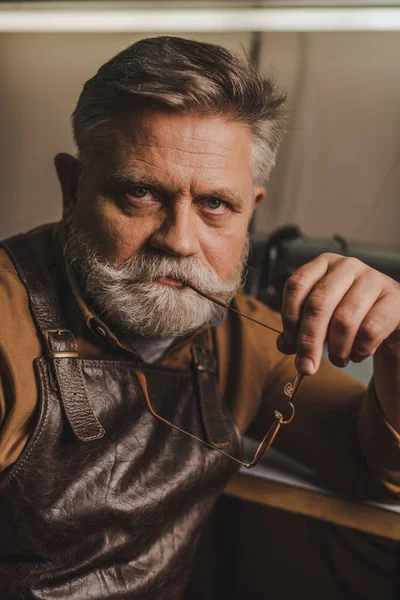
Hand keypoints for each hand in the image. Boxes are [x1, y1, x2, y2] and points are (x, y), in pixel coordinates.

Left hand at [276, 253, 399, 374]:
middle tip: (306, 366)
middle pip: (318, 303)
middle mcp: (347, 266)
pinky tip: (357, 354)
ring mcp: (373, 279)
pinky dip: (359, 349)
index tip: (289, 342)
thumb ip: (299, 330)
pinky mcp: (395, 299)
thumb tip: (283, 345)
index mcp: (323, 265)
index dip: (289, 316)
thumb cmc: (351, 314)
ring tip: (338, 360)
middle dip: (308, 340)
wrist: (392, 317)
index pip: (296, 285)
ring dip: (336, 349)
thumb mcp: (322, 318)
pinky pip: (370, 330)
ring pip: (344, 319)